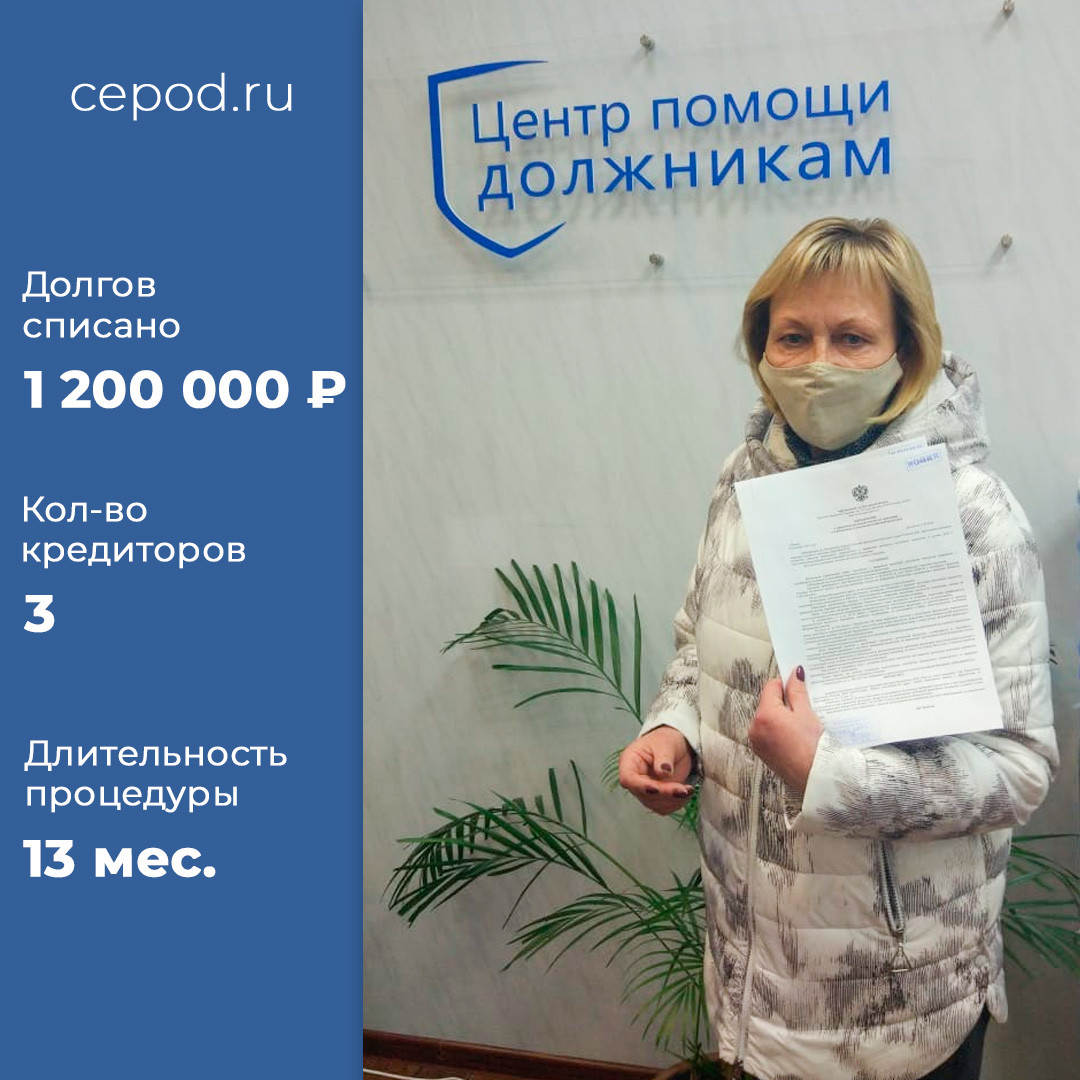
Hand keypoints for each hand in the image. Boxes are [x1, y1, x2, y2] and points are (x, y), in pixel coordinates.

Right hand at [618, 726, 694, 814]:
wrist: (677, 746)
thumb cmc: (666, 740)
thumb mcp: (665, 743)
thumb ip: (664, 758)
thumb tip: (663, 772)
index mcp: (630, 761)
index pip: (628, 779)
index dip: (640, 786)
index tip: (656, 788)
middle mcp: (635, 778)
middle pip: (644, 794)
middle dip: (665, 793)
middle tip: (684, 789)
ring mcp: (645, 790)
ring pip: (655, 804)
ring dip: (673, 800)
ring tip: (688, 788)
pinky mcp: (657, 798)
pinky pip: (665, 807)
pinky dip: (677, 803)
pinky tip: (686, 791)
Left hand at [748, 665, 823, 794]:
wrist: (817, 779)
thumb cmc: (814, 748)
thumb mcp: (807, 714)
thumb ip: (797, 692)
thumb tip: (795, 673)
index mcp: (764, 715)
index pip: (771, 687)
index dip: (785, 683)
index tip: (799, 683)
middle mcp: (755, 728)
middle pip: (768, 703)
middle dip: (784, 701)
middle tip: (805, 703)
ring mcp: (757, 742)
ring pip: (768, 718)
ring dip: (782, 715)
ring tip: (802, 721)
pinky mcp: (763, 753)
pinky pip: (768, 733)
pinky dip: (779, 729)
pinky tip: (796, 733)